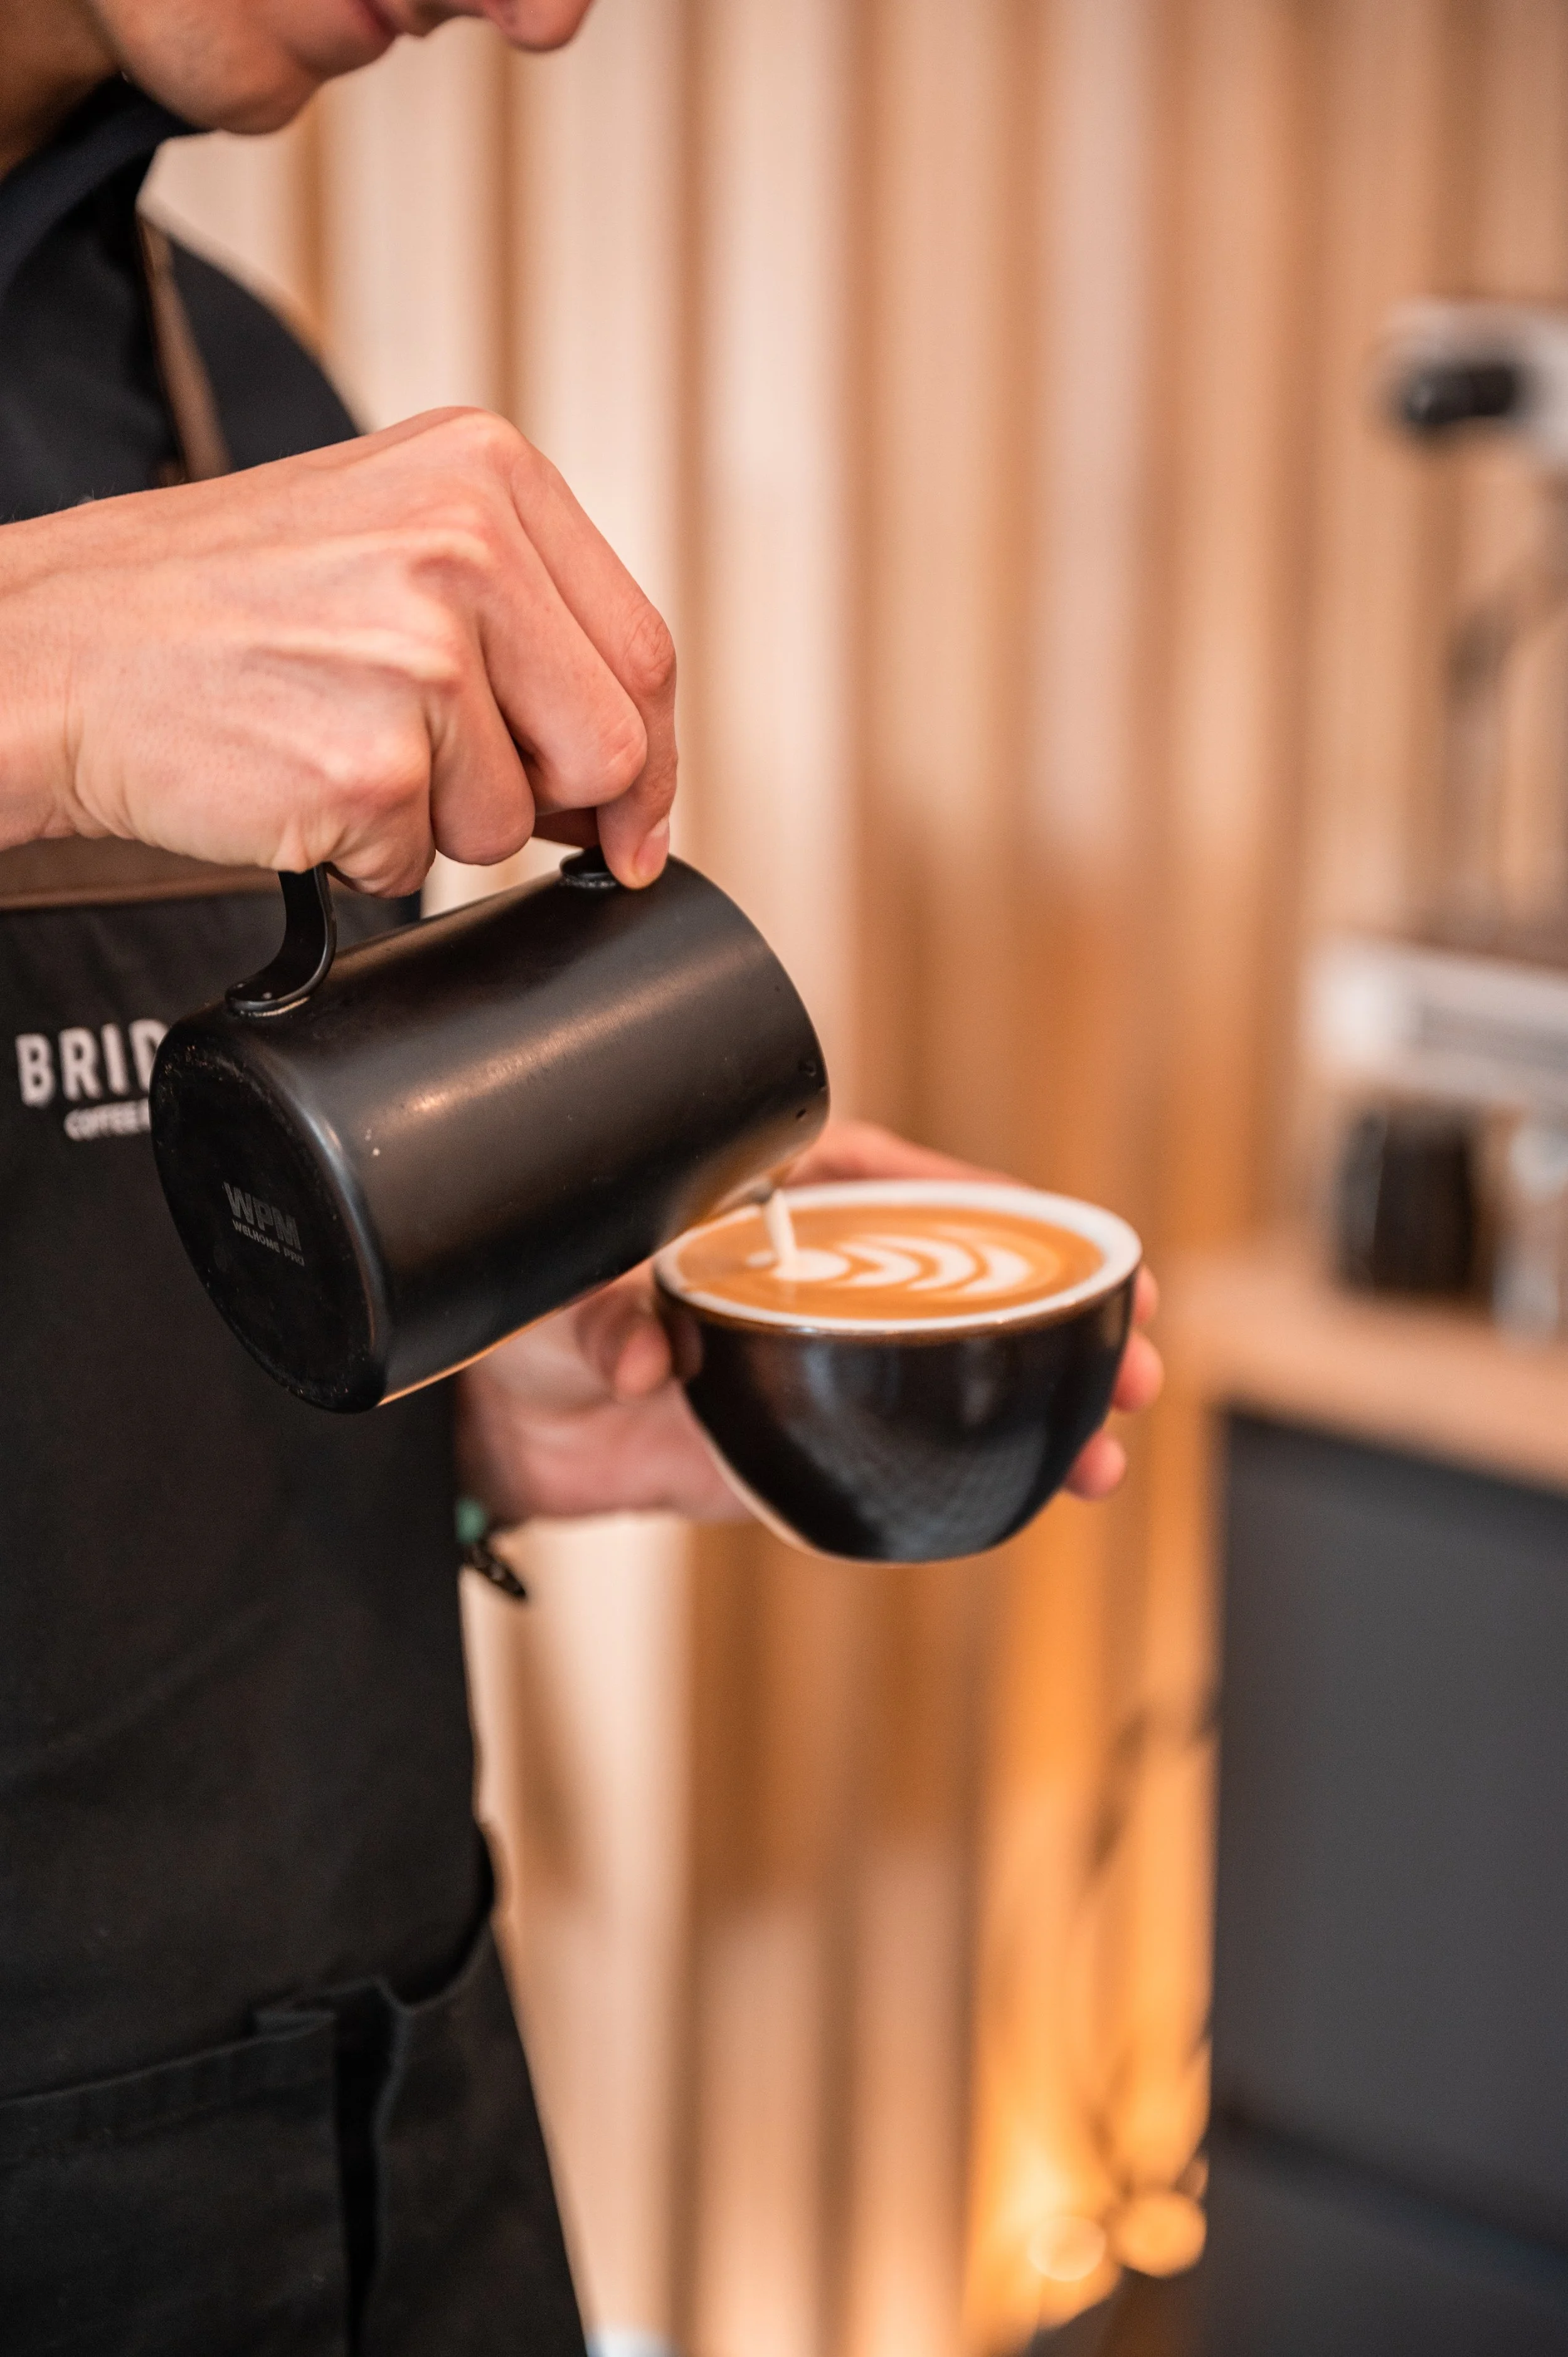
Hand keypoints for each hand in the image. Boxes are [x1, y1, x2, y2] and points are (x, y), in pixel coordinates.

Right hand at [0, 407, 674, 893]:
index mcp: (485, 473)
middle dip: (552, 802)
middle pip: (610, 744)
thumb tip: (624, 775)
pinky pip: (421, 864)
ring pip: (511, 819)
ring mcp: (418, 657)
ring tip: (334, 745)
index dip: (647, 757)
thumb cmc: (206, 604)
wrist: (51, 650)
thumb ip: (521, 624)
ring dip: (433, 822)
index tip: (632, 813)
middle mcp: (464, 546)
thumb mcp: (384, 541)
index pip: (642, 649)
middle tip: (457, 788)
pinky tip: (294, 778)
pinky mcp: (369, 766)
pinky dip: (363, 854)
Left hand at [454, 1119, 1162, 1526]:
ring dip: (1034, 1414)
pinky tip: (1024, 1497)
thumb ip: (608, 1307)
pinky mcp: (803, 1444)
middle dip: (1067, 1326)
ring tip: (1102, 1458)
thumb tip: (642, 1357)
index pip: (924, 1193)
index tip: (1099, 1257)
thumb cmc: (530, 1303)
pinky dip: (956, 1481)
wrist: (493, 1418)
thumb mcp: (565, 1282)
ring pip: (953, 1380)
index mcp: (786, 1195)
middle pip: (971, 1290)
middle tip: (1135, 1370)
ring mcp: (822, 1363)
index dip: (1022, 1223)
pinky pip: (893, 1460)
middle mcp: (821, 1275)